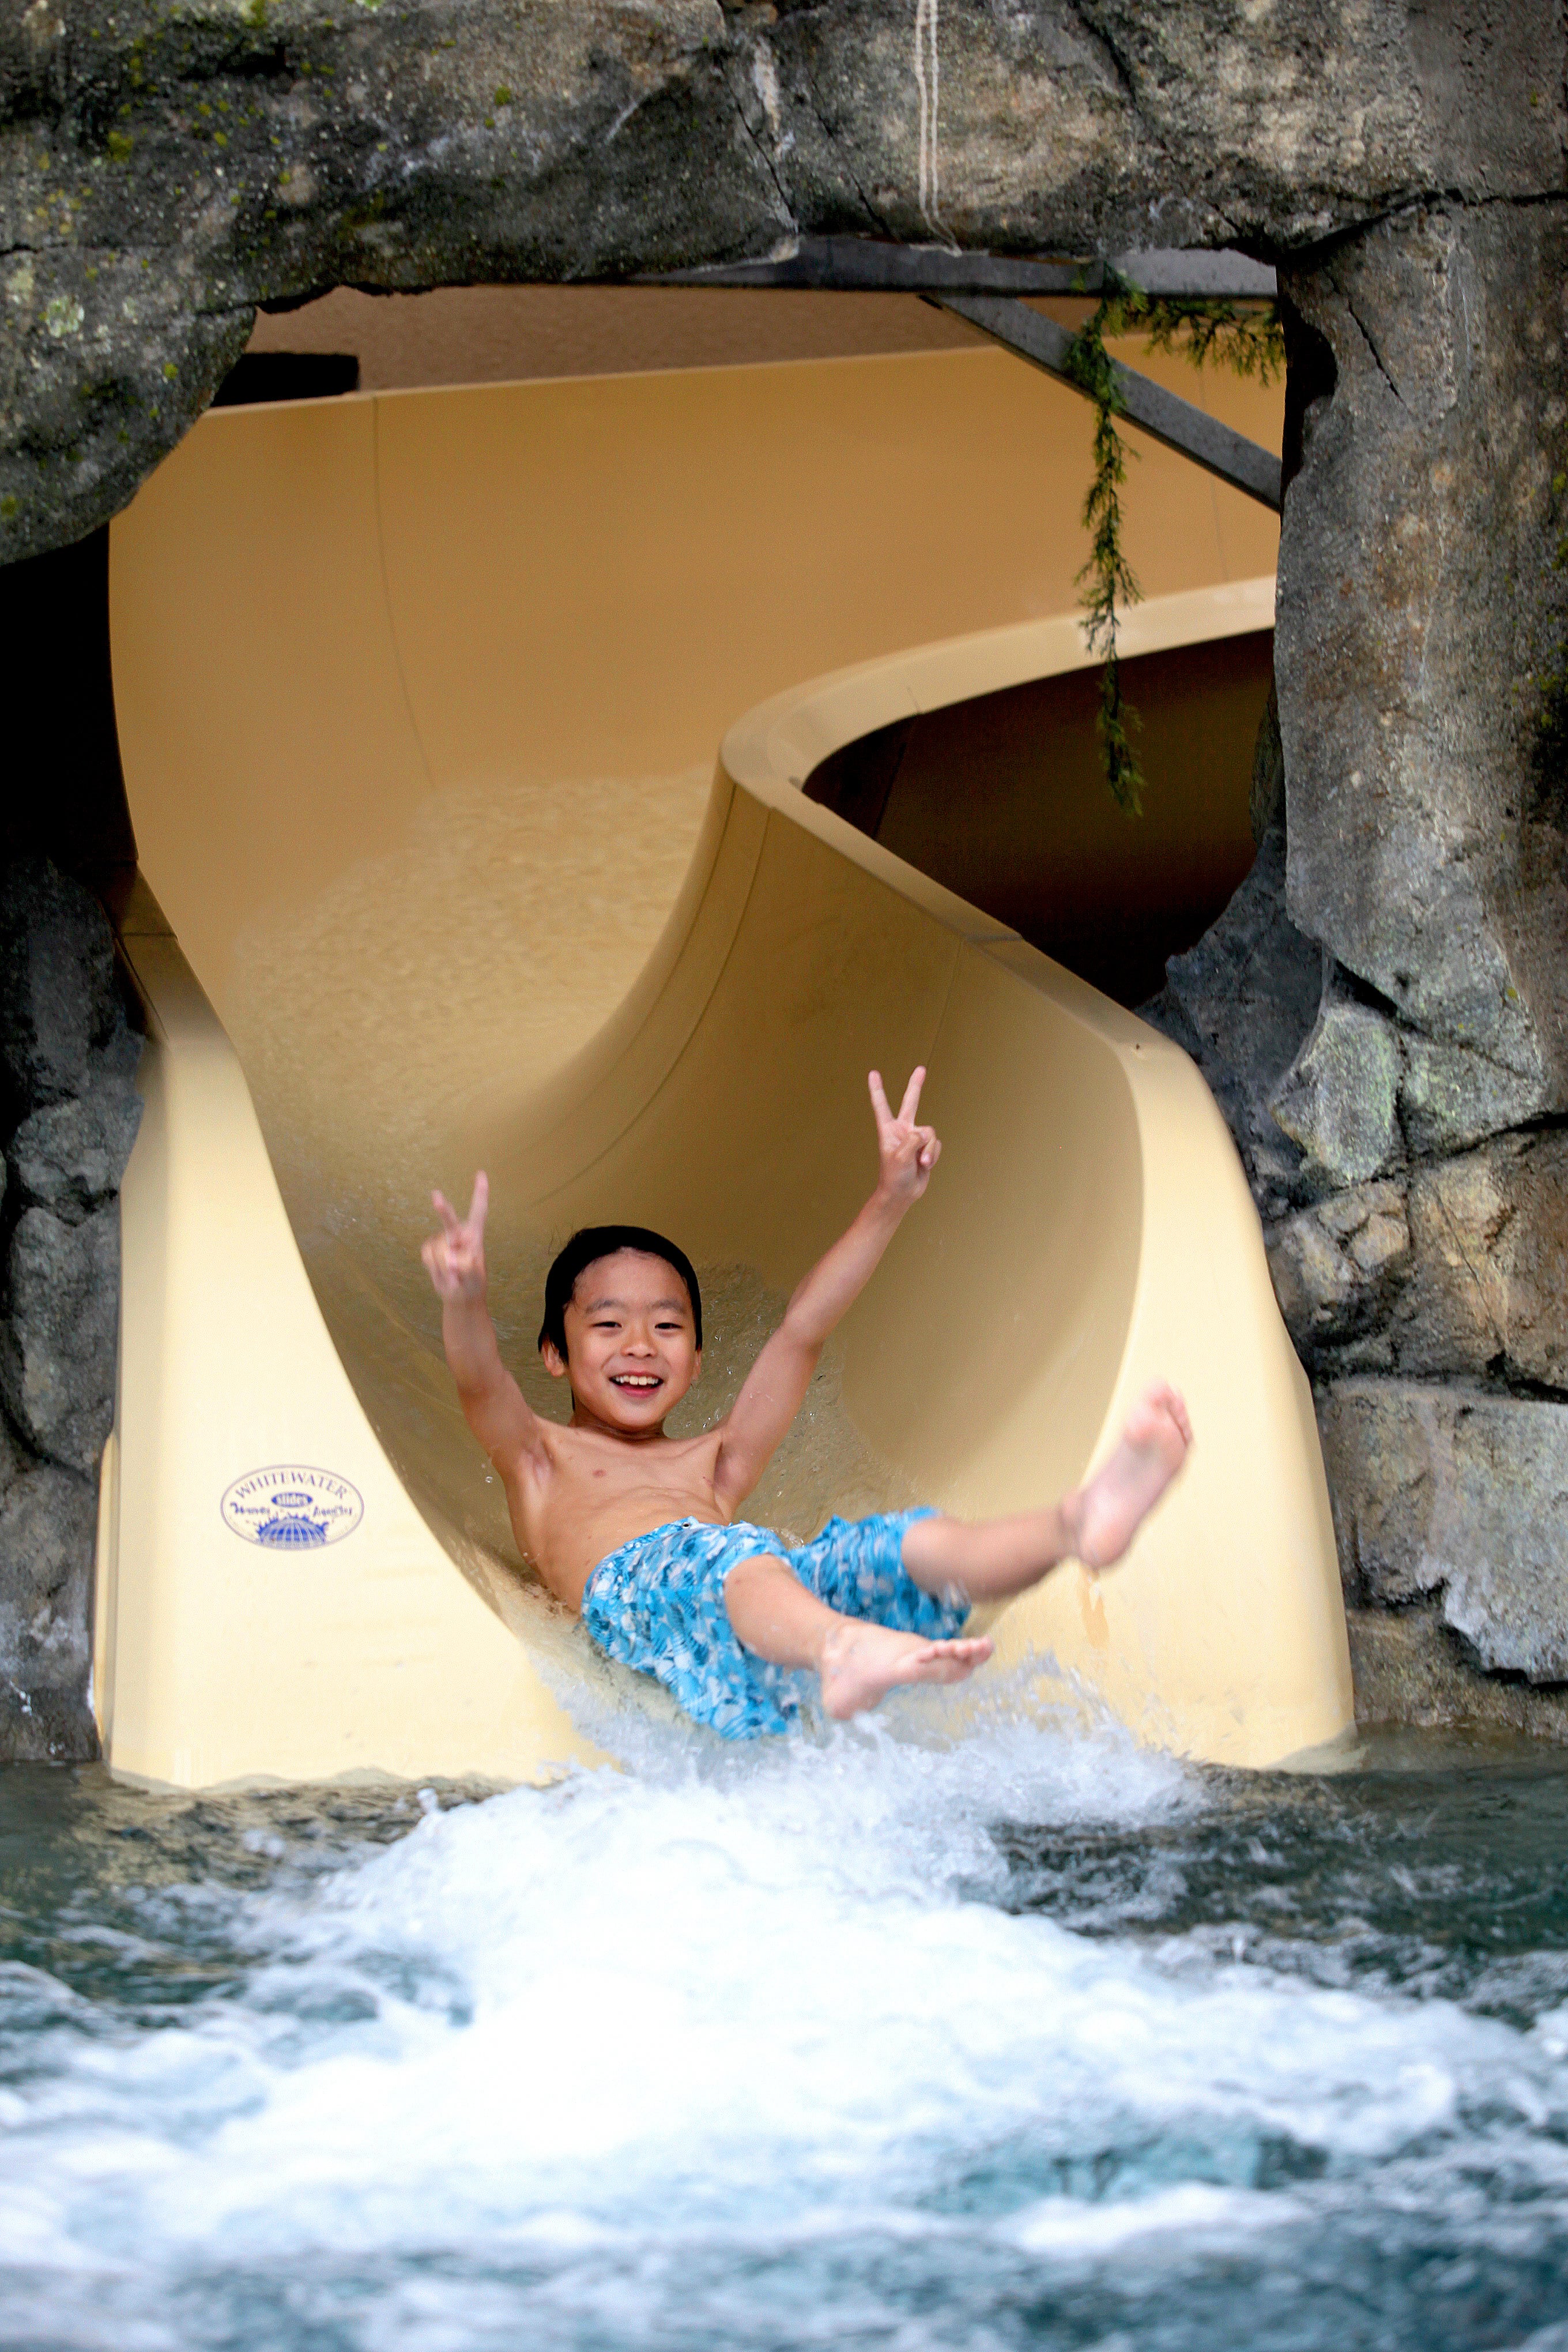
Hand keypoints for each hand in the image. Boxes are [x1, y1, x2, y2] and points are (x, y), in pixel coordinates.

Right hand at [421, 1172, 489, 1301]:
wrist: (460, 1296)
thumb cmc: (472, 1284)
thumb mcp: (475, 1278)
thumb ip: (467, 1268)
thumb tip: (451, 1260)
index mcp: (475, 1236)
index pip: (478, 1211)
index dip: (480, 1193)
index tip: (481, 1174)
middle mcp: (458, 1234)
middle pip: (449, 1220)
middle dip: (442, 1210)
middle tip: (436, 1196)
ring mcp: (443, 1240)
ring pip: (437, 1248)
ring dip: (442, 1266)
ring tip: (453, 1276)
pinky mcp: (430, 1248)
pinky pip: (427, 1255)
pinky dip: (433, 1267)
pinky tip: (442, 1273)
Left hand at [868, 1067, 940, 1206]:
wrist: (903, 1194)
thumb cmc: (894, 1176)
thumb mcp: (900, 1156)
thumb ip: (913, 1139)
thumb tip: (925, 1133)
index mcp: (888, 1130)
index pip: (881, 1106)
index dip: (877, 1089)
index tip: (873, 1073)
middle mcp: (902, 1130)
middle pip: (910, 1103)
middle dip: (916, 1085)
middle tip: (921, 1069)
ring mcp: (915, 1139)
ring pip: (931, 1133)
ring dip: (929, 1150)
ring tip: (920, 1163)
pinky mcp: (926, 1148)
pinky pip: (937, 1145)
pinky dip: (933, 1155)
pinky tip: (925, 1165)